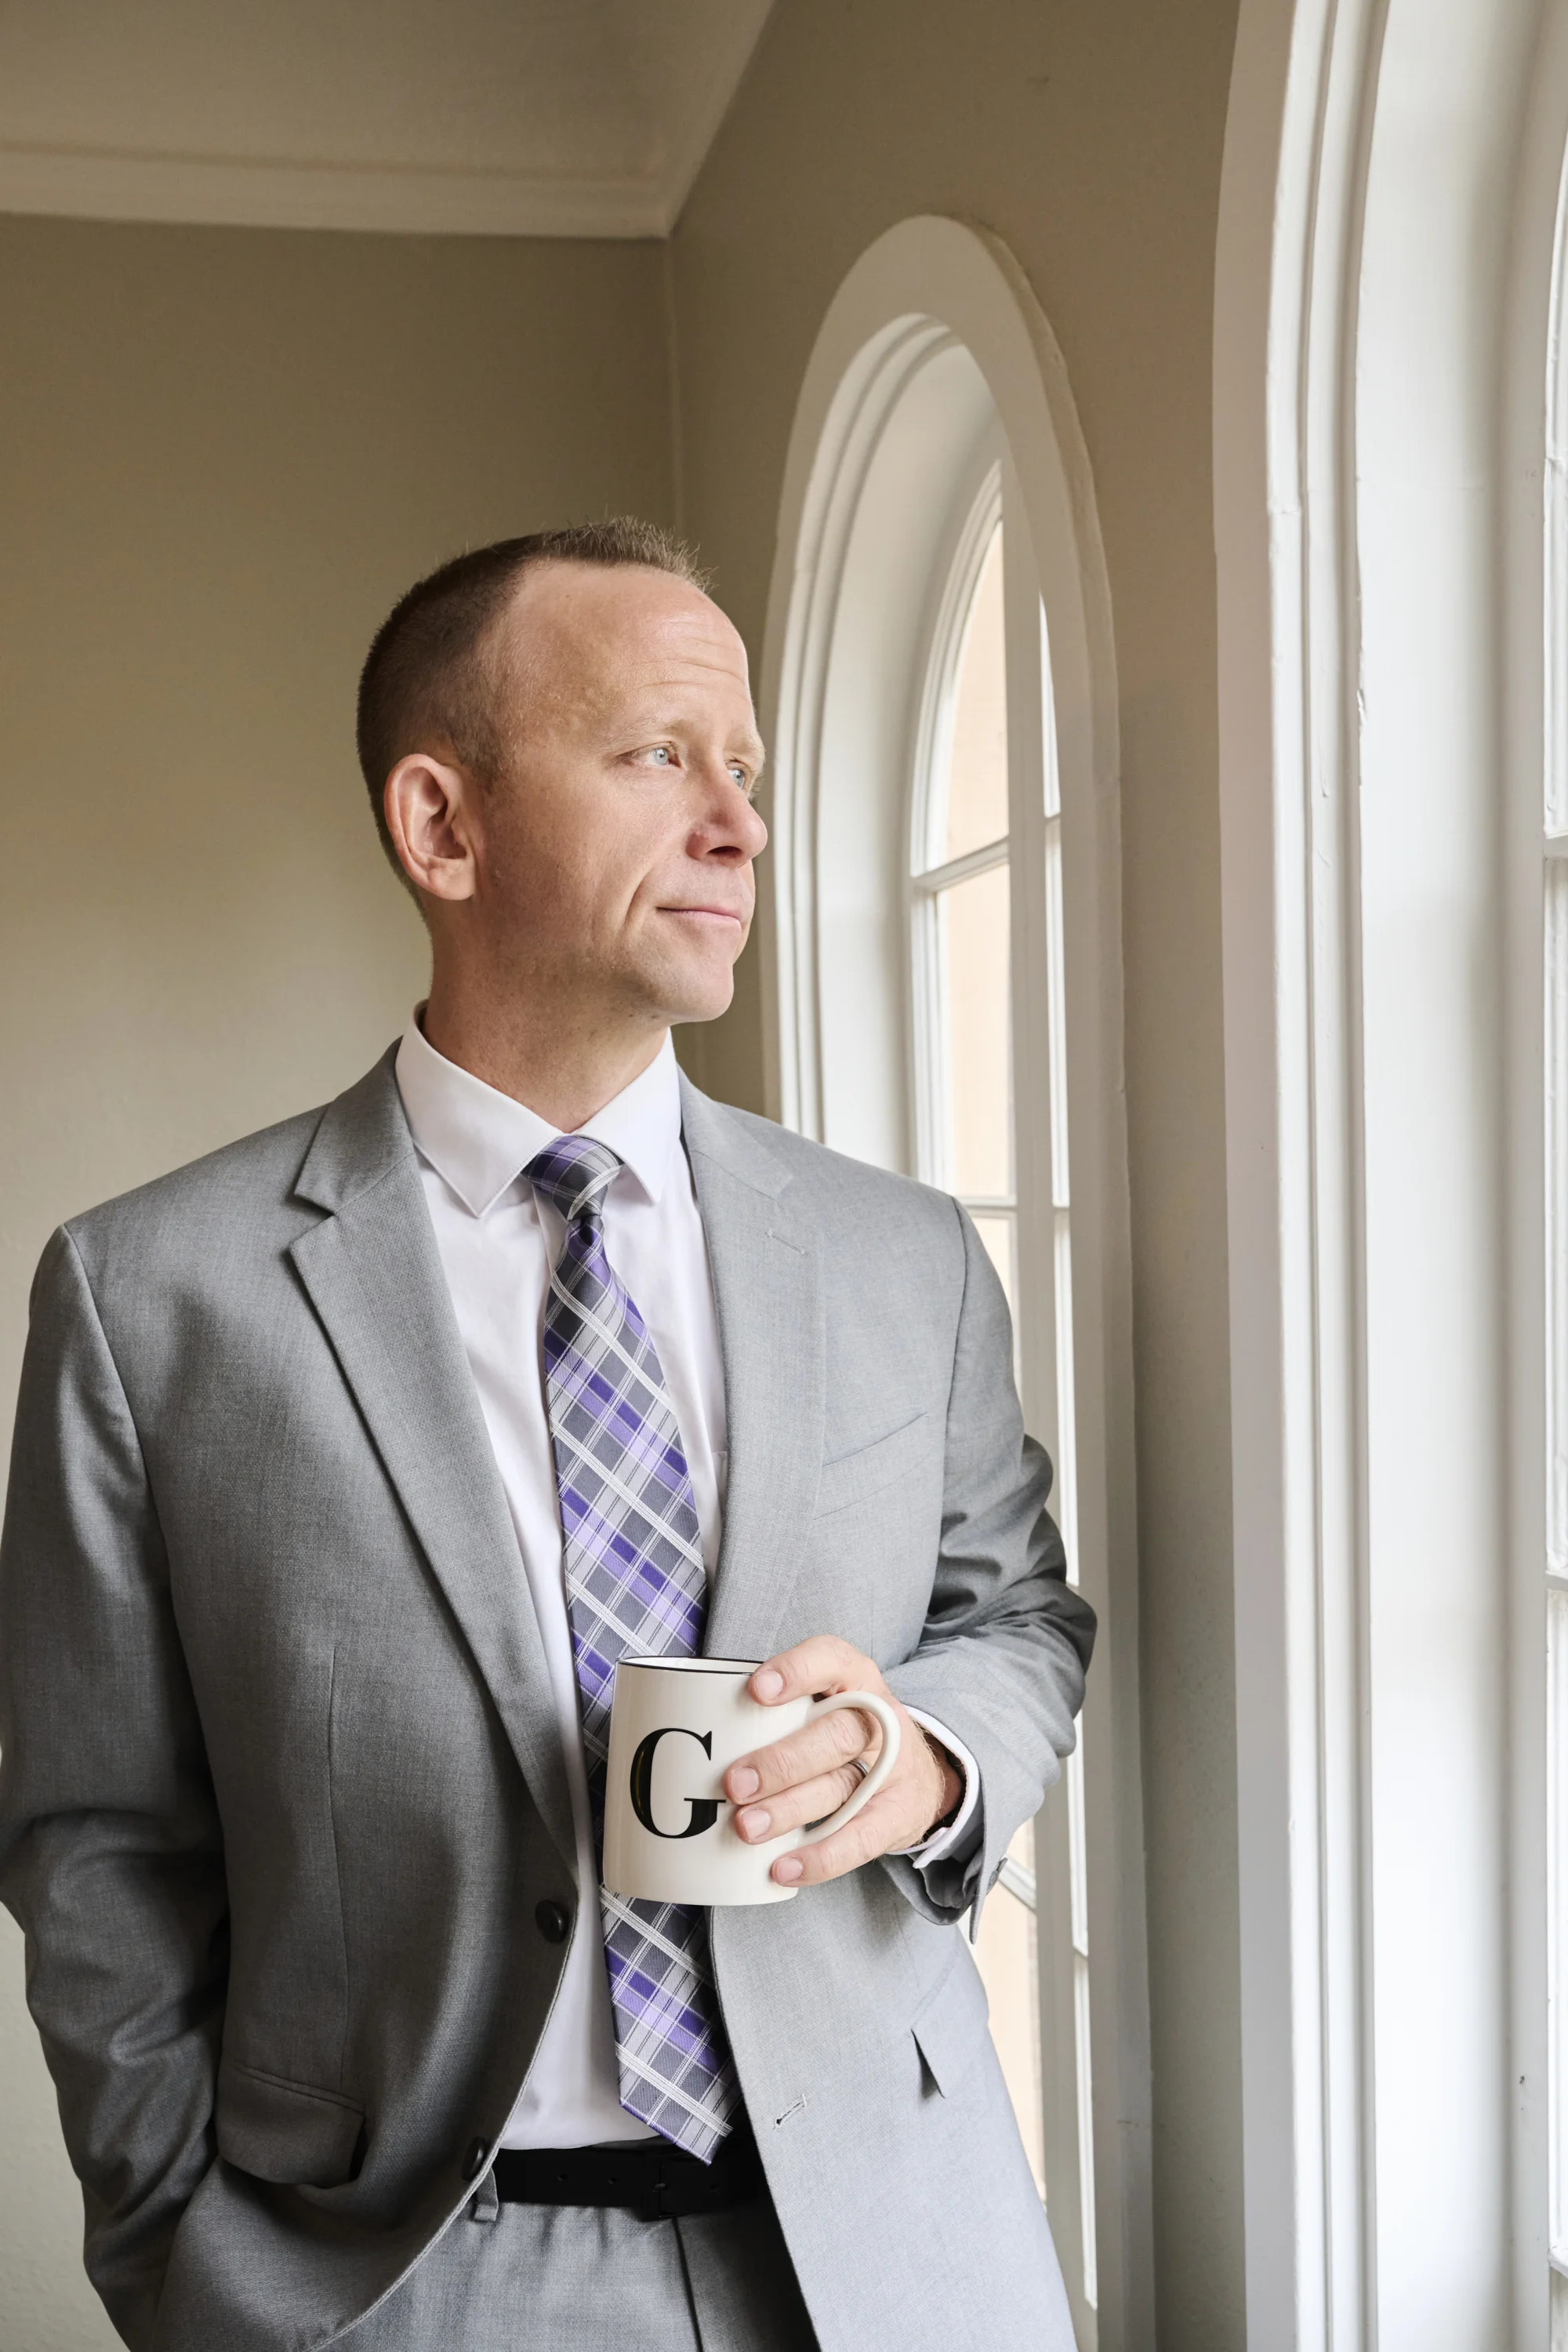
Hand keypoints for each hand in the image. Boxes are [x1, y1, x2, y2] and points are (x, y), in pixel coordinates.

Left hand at [723, 1635, 963, 1885]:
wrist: (918, 1775)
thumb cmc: (844, 1734)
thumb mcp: (823, 1703)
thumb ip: (775, 1711)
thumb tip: (693, 1744)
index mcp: (854, 1678)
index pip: (832, 1660)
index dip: (797, 1671)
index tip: (755, 1690)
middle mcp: (879, 1719)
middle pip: (836, 1736)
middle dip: (781, 1762)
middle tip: (734, 1783)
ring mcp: (893, 1769)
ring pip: (841, 1787)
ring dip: (789, 1809)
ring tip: (746, 1827)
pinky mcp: (896, 1815)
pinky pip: (860, 1840)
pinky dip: (820, 1857)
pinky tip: (784, 1868)